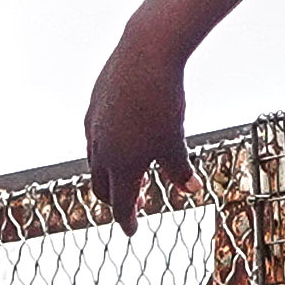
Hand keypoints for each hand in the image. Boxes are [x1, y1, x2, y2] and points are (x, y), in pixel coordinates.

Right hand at [82, 28, 193, 224]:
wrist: (145, 54)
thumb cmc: (163, 103)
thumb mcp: (175, 142)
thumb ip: (180, 170)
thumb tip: (191, 190)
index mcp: (120, 165)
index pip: (119, 204)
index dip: (127, 220)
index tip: (132, 230)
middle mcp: (100, 149)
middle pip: (102, 186)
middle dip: (115, 198)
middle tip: (132, 203)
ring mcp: (93, 125)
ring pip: (96, 159)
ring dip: (110, 172)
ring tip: (128, 171)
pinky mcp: (94, 104)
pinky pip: (96, 134)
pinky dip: (107, 146)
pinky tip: (122, 137)